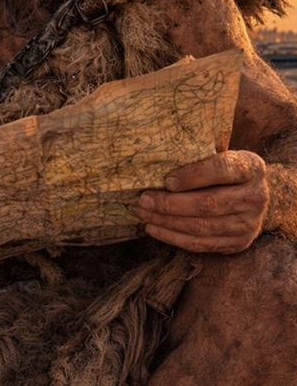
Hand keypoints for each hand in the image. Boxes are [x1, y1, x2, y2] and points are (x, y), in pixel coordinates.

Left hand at [138, 151, 267, 252]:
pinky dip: (173, 237)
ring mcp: (249, 223)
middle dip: (170, 203)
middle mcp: (255, 197)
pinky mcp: (238, 243)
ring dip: (167, 222)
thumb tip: (155, 163)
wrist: (254, 197)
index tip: (167, 180)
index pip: (221, 169)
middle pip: (208, 204)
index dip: (192, 176)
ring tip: (144, 213)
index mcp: (251, 168)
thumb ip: (198, 157)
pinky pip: (201, 244)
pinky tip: (154, 228)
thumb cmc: (226, 172)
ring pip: (201, 227)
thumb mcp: (222, 155)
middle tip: (144, 200)